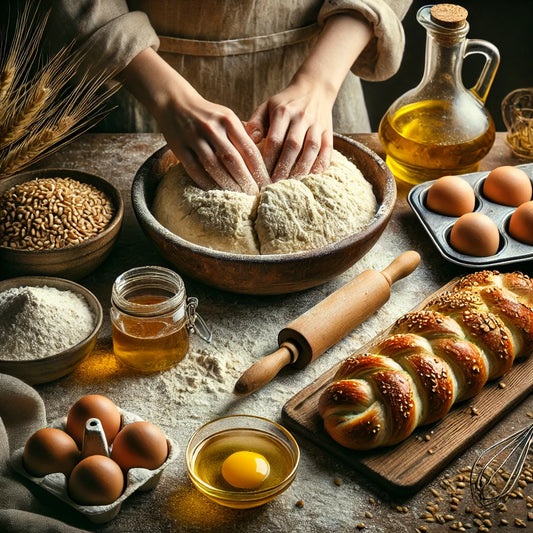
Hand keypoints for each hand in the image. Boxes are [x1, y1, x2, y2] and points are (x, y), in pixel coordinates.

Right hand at [157, 89, 270, 194]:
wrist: (175, 103)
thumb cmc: (209, 116)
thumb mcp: (228, 117)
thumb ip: (242, 136)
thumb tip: (262, 161)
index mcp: (228, 120)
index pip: (249, 149)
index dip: (259, 170)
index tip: (266, 183)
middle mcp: (212, 129)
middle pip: (233, 161)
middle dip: (245, 181)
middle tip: (254, 194)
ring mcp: (194, 138)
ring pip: (214, 167)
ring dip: (228, 185)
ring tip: (238, 196)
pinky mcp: (180, 149)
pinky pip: (195, 171)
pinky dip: (207, 183)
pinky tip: (217, 192)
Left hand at [246, 13, 372, 181]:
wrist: (314, 88)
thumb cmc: (285, 102)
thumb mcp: (267, 106)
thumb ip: (255, 122)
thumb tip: (250, 140)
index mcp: (283, 111)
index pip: (275, 139)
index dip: (268, 159)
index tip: (261, 174)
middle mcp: (301, 117)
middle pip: (293, 146)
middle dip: (283, 168)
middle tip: (274, 184)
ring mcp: (317, 124)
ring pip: (311, 149)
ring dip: (301, 169)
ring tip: (292, 184)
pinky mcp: (328, 131)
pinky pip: (327, 150)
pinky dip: (320, 165)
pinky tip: (311, 176)